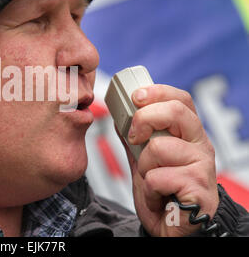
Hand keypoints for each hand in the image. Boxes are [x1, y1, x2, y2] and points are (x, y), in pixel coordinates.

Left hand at [116, 84, 218, 236]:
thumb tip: (119, 115)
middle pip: (175, 111)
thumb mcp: (144, 159)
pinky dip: (149, 190)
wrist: (170, 229)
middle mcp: (200, 146)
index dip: (158, 92)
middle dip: (144, 119)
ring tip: (152, 180)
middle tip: (134, 138)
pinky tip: (159, 197)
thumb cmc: (162, 192)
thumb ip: (135, 138)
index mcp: (188, 135)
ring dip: (144, 167)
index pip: (181, 100)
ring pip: (159, 147)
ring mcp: (202, 167)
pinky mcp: (199, 189)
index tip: (135, 96)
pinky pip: (158, 177)